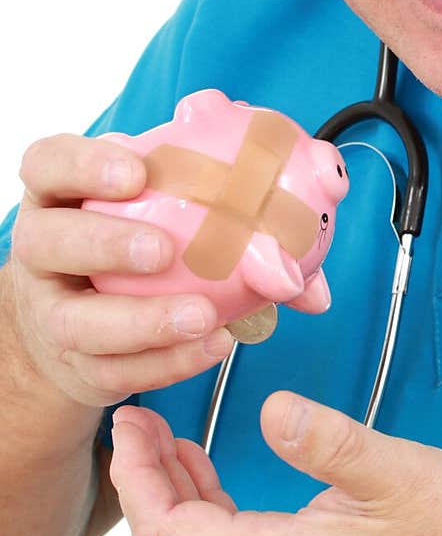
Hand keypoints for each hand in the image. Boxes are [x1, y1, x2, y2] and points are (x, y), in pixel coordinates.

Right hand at [9, 132, 232, 406]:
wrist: (88, 325)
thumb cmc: (137, 243)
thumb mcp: (166, 208)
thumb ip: (228, 208)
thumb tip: (306, 241)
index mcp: (60, 195)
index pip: (48, 164)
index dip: (83, 165)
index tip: (137, 172)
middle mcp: (41, 251)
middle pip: (45, 241)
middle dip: (105, 243)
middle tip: (163, 250)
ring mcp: (50, 312)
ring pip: (74, 322)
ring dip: (142, 321)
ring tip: (202, 315)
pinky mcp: (74, 366)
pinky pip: (114, 371)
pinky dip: (166, 363)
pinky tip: (211, 345)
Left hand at [109, 395, 441, 535]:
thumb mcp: (396, 472)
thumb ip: (327, 440)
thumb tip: (271, 410)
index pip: (168, 533)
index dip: (138, 477)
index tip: (130, 426)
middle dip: (143, 485)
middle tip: (137, 425)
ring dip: (173, 500)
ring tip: (168, 442)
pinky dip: (207, 517)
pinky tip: (216, 478)